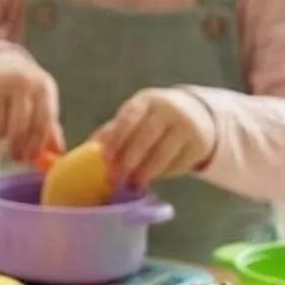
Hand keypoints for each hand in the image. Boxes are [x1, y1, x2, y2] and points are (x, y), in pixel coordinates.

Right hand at [0, 49, 62, 165]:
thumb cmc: (26, 90)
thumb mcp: (42, 101)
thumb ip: (50, 127)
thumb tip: (59, 153)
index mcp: (42, 86)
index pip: (41, 123)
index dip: (36, 146)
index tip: (30, 159)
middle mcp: (20, 82)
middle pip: (18, 129)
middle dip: (16, 148)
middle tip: (15, 156)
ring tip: (2, 124)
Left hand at [99, 88, 215, 189]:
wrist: (196, 114)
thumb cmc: (154, 119)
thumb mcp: (135, 117)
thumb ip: (113, 131)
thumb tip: (86, 150)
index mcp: (147, 100)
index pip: (129, 117)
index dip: (116, 138)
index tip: (105, 158)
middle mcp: (169, 109)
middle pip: (146, 137)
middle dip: (128, 160)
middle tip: (115, 178)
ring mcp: (187, 126)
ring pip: (162, 154)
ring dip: (145, 172)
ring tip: (131, 185)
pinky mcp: (199, 145)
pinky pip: (177, 165)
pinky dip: (162, 174)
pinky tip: (152, 179)